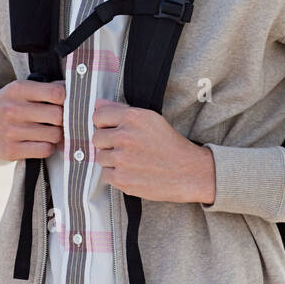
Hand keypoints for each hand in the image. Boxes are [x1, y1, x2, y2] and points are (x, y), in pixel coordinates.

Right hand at [0, 79, 65, 161]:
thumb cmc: (7, 103)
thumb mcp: (21, 88)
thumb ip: (46, 89)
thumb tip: (74, 91)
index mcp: (19, 89)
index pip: (57, 93)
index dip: (69, 98)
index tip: (68, 102)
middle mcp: (14, 109)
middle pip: (58, 116)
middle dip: (66, 118)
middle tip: (64, 120)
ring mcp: (11, 131)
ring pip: (54, 135)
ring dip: (58, 134)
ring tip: (52, 130)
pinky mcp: (10, 150)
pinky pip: (45, 150)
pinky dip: (49, 147)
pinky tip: (43, 142)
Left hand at [91, 99, 215, 203]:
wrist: (187, 171)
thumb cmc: (169, 144)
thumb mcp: (150, 119)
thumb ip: (121, 110)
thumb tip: (97, 104)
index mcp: (133, 117)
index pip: (98, 115)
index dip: (104, 123)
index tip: (112, 129)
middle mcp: (125, 136)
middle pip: (97, 138)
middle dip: (107, 143)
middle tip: (125, 147)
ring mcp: (122, 159)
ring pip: (100, 157)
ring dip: (112, 159)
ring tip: (131, 160)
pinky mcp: (121, 179)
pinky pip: (105, 174)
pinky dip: (116, 174)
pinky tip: (132, 171)